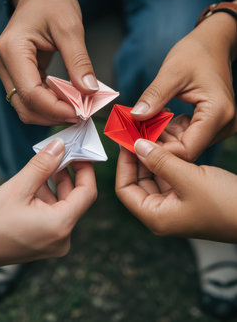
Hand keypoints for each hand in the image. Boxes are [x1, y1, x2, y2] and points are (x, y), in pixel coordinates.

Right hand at [0, 0, 98, 124]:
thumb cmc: (52, 1)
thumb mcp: (71, 27)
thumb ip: (79, 61)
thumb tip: (89, 91)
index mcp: (12, 49)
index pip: (30, 92)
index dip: (56, 108)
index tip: (82, 113)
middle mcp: (3, 62)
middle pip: (24, 105)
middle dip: (54, 114)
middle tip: (83, 114)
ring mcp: (6, 69)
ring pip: (25, 106)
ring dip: (51, 112)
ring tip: (78, 108)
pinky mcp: (15, 72)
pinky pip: (30, 97)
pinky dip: (49, 103)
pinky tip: (69, 101)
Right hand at [0, 138, 96, 267]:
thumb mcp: (17, 188)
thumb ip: (42, 165)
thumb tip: (60, 145)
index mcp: (60, 226)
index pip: (87, 193)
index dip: (86, 169)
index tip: (79, 152)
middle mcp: (62, 238)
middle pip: (76, 198)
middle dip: (68, 174)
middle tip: (60, 153)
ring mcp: (53, 242)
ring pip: (63, 205)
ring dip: (55, 184)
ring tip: (44, 165)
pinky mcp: (44, 242)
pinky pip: (53, 215)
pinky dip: (47, 198)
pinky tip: (36, 183)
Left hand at [116, 139, 236, 241]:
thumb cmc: (225, 203)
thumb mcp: (189, 178)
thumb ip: (161, 161)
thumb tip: (137, 145)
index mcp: (156, 216)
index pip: (125, 189)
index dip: (123, 163)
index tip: (126, 141)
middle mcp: (162, 212)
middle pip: (138, 180)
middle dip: (138, 156)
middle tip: (137, 132)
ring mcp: (175, 204)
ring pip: (155, 175)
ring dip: (153, 155)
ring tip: (152, 133)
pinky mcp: (188, 195)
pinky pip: (170, 175)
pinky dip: (168, 159)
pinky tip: (169, 142)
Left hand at [131, 12, 236, 161]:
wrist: (213, 44)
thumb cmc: (196, 52)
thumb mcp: (171, 72)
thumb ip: (154, 96)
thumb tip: (135, 117)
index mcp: (217, 112)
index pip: (187, 149)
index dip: (160, 152)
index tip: (135, 144)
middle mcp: (223, 124)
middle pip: (187, 149)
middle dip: (158, 144)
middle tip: (133, 134)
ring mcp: (220, 125)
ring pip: (186, 144)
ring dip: (163, 137)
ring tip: (142, 124)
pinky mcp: (213, 124)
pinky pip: (189, 136)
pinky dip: (171, 130)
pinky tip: (157, 119)